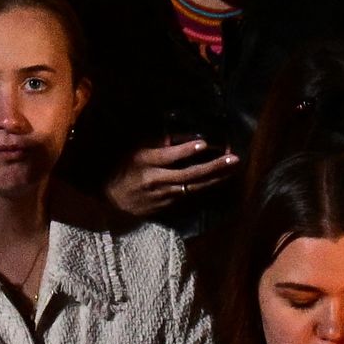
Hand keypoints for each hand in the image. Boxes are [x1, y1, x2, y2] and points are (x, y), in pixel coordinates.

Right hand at [103, 139, 234, 217]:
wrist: (110, 201)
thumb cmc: (122, 169)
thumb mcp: (134, 152)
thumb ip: (156, 144)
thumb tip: (180, 137)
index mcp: (144, 162)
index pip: (168, 156)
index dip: (186, 150)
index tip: (204, 143)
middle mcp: (155, 180)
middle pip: (188, 174)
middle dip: (213, 166)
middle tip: (234, 159)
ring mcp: (162, 195)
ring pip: (194, 186)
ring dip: (216, 178)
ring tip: (233, 168)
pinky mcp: (167, 206)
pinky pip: (190, 195)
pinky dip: (206, 187)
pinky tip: (220, 180)